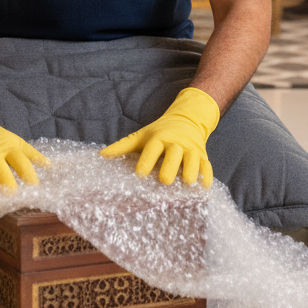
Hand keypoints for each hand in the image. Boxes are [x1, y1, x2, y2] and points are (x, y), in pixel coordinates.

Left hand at [100, 87, 219, 187]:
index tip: (140, 174)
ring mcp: (190, 149)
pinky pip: (207, 165)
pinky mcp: (202, 156)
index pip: (152, 148)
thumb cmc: (160, 132)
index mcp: (159, 138)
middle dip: (170, 166)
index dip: (146, 160)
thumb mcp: (141, 136)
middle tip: (164, 180)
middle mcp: (175, 143)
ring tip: (187, 182)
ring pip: (192, 159)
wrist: (186, 119)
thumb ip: (122, 146)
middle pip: (174, 153)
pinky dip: (206, 176)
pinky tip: (203, 187)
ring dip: (190, 170)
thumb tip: (101, 155)